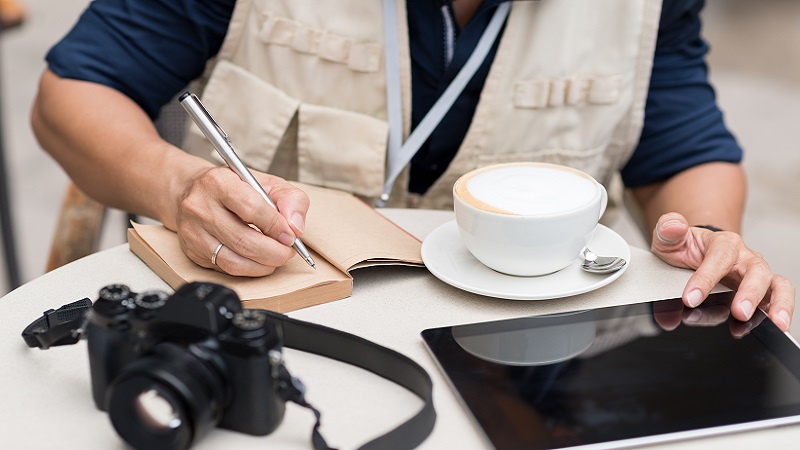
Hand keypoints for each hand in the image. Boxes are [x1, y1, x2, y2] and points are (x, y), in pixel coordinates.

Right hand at [174, 167, 309, 275]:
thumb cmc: (235, 187)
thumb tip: (296, 227)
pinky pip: (226, 269)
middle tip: (288, 252)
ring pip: (234, 261)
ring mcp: (193, 231)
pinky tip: (259, 260)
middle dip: (274, 252)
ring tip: (276, 257)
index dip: (276, 226)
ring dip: (263, 265)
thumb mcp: (267, 183)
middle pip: (244, 240)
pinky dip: (249, 269)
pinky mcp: (192, 251)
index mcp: (219, 182)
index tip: (291, 235)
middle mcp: (200, 207)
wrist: (193, 191)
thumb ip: (290, 199)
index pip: (252, 208)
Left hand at [651, 212, 795, 331]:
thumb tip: (674, 226)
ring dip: (778, 304)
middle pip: (757, 271)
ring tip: (775, 324)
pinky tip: (774, 330)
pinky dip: (779, 313)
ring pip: (778, 285)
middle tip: (740, 313)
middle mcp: (745, 257)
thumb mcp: (668, 237)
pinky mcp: (762, 292)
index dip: (706, 278)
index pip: (720, 258)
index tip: (690, 299)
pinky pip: (777, 300)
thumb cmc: (684, 246)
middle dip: (750, 293)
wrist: (695, 252)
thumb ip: (667, 228)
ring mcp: (756, 275)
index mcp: (724, 243)